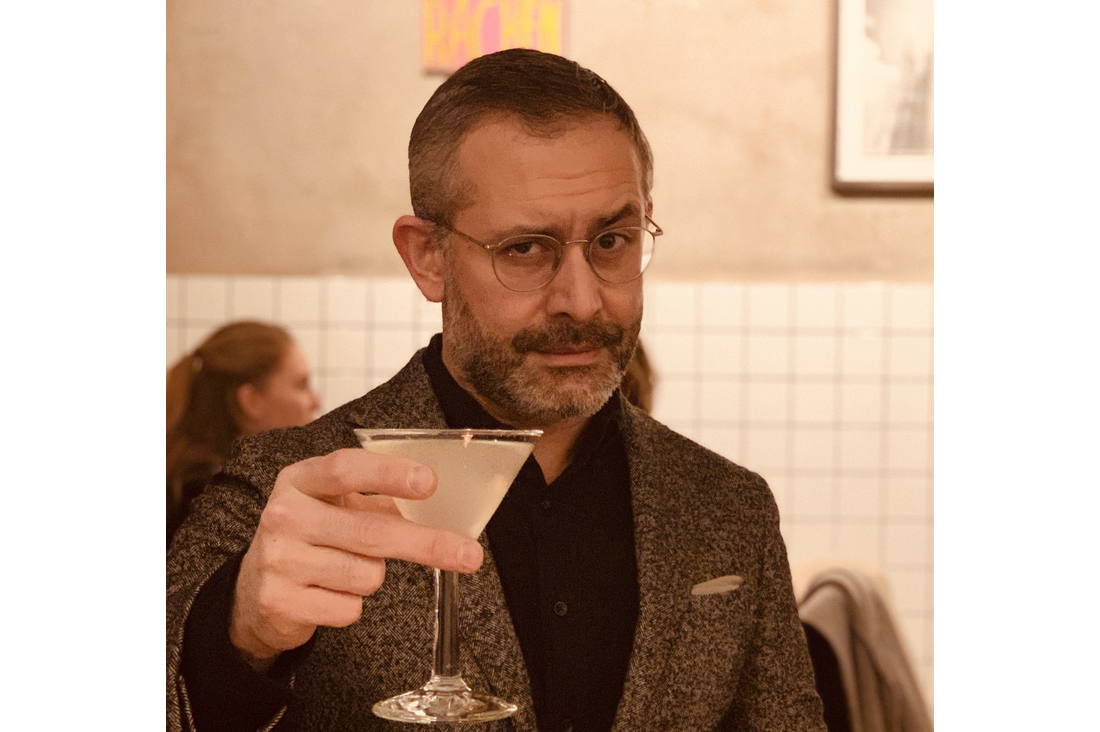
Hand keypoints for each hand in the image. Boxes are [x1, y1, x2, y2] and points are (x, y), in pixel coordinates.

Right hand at [229, 448, 483, 667]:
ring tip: (346, 569)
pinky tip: (328, 594)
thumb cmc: (310, 536)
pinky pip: (349, 608)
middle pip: (371, 531)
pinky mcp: (279, 602)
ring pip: (367, 575)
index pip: (345, 468)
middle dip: (427, 544)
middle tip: (469, 554)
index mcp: (300, 480)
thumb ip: (376, 499)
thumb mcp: (332, 505)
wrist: (252, 590)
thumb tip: (439, 504)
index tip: (429, 482)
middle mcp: (284, 515)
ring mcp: (279, 560)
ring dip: (372, 576)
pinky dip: (351, 605)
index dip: (389, 474)